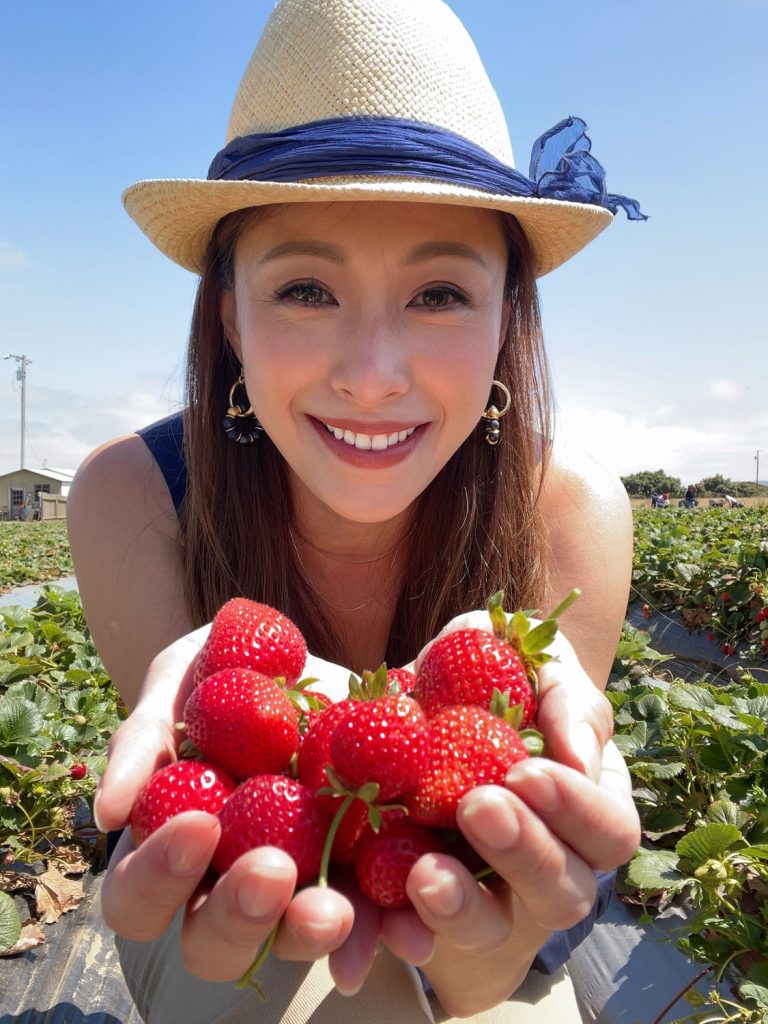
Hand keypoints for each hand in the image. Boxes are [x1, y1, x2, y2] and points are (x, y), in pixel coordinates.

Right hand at [95, 629, 361, 983]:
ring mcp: (295, 882)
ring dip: (313, 936)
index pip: (138, 897)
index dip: (160, 876)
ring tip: (338, 912)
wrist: (298, 658)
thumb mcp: (175, 683)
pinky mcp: (357, 867)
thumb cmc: (214, 673)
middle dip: (241, 918)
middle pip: (213, 941)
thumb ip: (142, 740)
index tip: (198, 825)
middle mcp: (226, 883)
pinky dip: (391, 925)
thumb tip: (108, 810)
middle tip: (272, 873)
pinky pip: (373, 911)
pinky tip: (413, 926)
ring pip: (293, 940)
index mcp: (170, 852)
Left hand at [369, 611, 640, 1016]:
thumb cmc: (492, 676)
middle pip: (563, 893)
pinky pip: (409, 932)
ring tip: (424, 873)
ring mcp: (486, 897)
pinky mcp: (419, 904)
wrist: (419, 696)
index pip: (610, 830)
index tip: (525, 771)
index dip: (576, 809)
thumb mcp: (528, 661)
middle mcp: (549, 865)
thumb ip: (563, 693)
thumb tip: (576, 755)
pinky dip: (392, 930)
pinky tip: (376, 924)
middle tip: (477, 807)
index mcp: (588, 810)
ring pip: (490, 928)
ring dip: (461, 907)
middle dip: (523, 854)